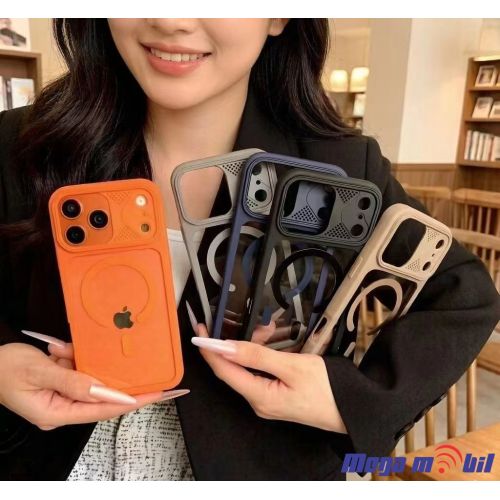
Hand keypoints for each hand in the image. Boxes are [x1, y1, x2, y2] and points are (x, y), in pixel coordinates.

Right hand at [0, 338, 188, 430]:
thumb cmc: (3, 368)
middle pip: (102, 397)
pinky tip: (59, 348)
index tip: (156, 394)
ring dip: (84, 362)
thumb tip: (102, 390)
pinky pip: (78, 370)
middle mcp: (62, 408)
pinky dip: (73, 357)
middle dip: (119, 380)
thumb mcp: (38, 372)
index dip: (132, 401)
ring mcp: (61, 396)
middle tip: (153, 376)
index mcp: (56, 413)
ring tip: (62, 351)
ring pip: (89, 378)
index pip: (103, 410)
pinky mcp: (60, 383)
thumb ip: (71, 380)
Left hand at [192, 324, 346, 432]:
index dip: (209, 349)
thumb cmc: (327, 391)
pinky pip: (259, 372)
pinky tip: (273, 344)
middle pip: (234, 368)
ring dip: (254, 347)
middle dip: (237, 342)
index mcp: (258, 396)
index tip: (200, 330)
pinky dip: (263, 356)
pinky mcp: (274, 396)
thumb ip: (257, 356)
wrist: (351, 411)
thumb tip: (226, 347)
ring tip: (269, 331)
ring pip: (248, 368)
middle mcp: (258, 401)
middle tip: (249, 324)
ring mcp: (266, 400)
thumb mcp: (292, 367)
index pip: (223, 370)